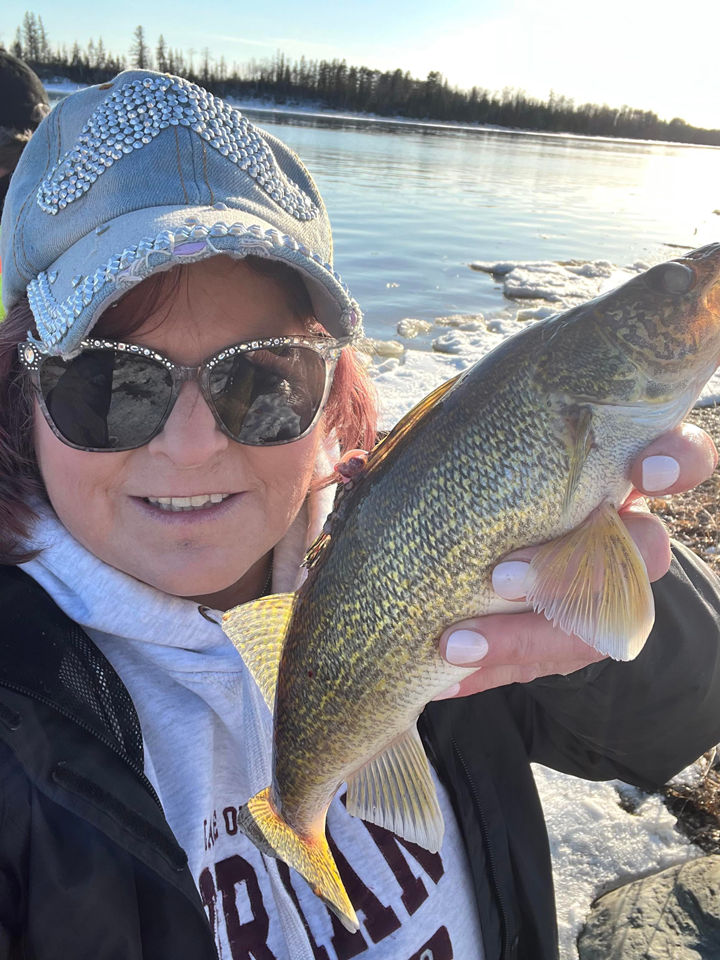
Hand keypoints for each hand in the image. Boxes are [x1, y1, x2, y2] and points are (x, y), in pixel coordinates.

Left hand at [435, 423, 717, 698]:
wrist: (510, 543)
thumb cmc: (503, 481)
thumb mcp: (492, 456)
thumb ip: (470, 448)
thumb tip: (362, 466)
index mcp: (613, 470)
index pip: (676, 458)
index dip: (674, 462)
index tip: (644, 471)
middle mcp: (625, 532)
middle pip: (643, 553)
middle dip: (573, 567)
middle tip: (502, 577)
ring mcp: (608, 593)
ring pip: (596, 623)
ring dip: (522, 633)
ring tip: (453, 644)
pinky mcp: (578, 638)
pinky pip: (543, 661)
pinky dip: (492, 668)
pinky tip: (443, 677)